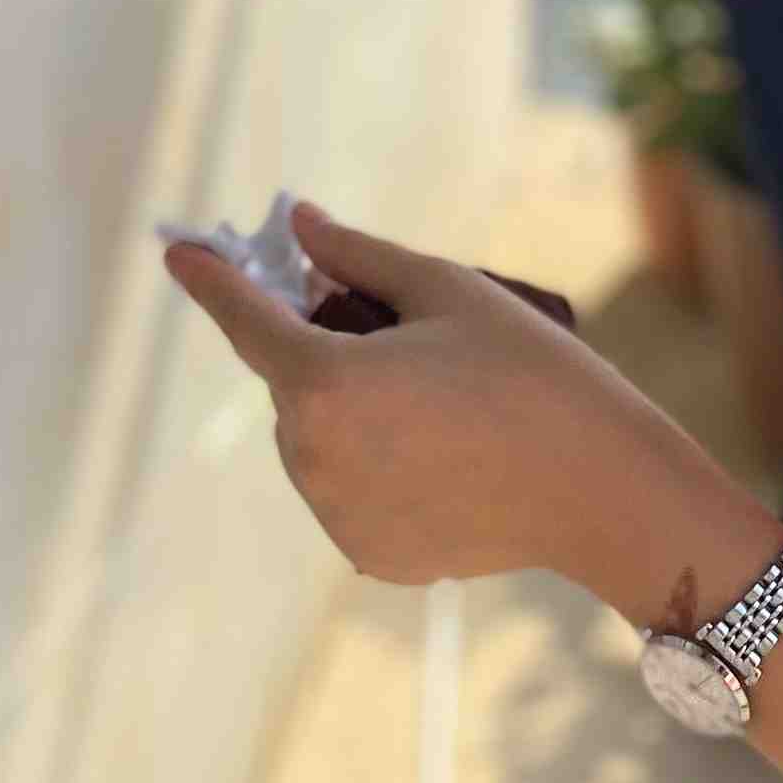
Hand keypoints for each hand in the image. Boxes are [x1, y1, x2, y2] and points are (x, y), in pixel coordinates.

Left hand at [165, 202, 743, 597]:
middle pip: (292, 381)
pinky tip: (444, 457)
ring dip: (350, 410)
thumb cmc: (531, 373)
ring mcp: (338, 516)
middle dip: (325, 349)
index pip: (245, 317)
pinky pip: (348, 490)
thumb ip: (354, 255)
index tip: (179, 251)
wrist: (603, 491)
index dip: (211, 278)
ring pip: (317, 438)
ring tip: (442, 405)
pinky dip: (375, 466)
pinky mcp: (369, 556)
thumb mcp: (445, 290)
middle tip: (405, 339)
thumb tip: (298, 226)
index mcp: (324, 383)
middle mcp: (313, 458)